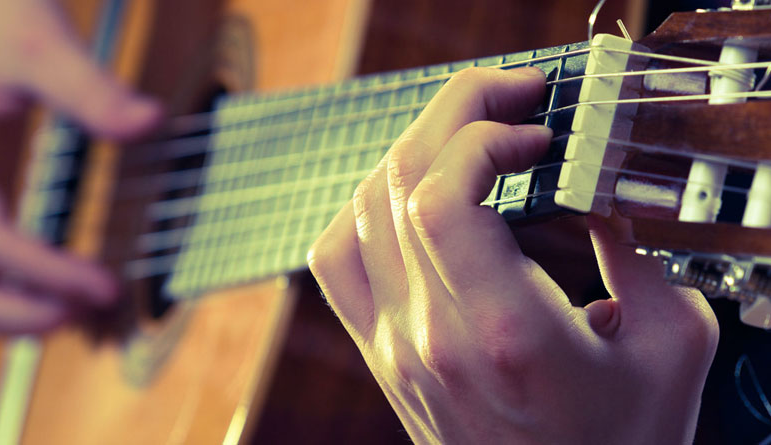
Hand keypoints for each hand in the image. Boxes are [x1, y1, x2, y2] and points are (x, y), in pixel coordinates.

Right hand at [0, 0, 158, 334]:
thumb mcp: (41, 40)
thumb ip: (91, 88)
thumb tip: (149, 121)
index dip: (52, 274)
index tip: (108, 287)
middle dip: (27, 314)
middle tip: (93, 312)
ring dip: (15, 313)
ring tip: (80, 309)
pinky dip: (6, 292)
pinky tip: (56, 284)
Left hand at [308, 67, 718, 442]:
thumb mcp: (671, 346)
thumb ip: (638, 257)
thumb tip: (595, 195)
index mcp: (505, 332)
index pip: (442, 197)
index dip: (481, 135)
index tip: (534, 131)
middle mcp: (432, 336)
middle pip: (400, 183)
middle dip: (452, 113)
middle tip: (504, 96)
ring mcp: (394, 346)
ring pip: (358, 212)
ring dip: (410, 152)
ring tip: (462, 137)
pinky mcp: (381, 354)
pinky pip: (336, 260)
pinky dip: (362, 209)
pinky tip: (408, 196)